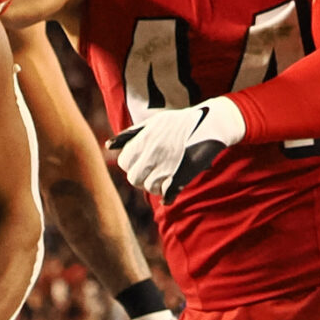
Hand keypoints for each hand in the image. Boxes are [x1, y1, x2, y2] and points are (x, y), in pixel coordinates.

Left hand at [112, 95, 243, 199]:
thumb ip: (129, 135)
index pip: (124, 162)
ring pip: (150, 188)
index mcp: (144, 139)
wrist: (212, 122)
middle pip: (134, 178)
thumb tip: (108, 146)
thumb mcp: (153, 122)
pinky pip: (167, 194)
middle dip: (141, 179)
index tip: (141, 164)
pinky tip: (169, 195)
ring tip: (164, 178)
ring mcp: (168, 164)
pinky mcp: (183, 174)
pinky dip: (167, 197)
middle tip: (152, 174)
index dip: (131, 166)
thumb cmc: (181, 122)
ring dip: (155, 187)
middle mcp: (153, 152)